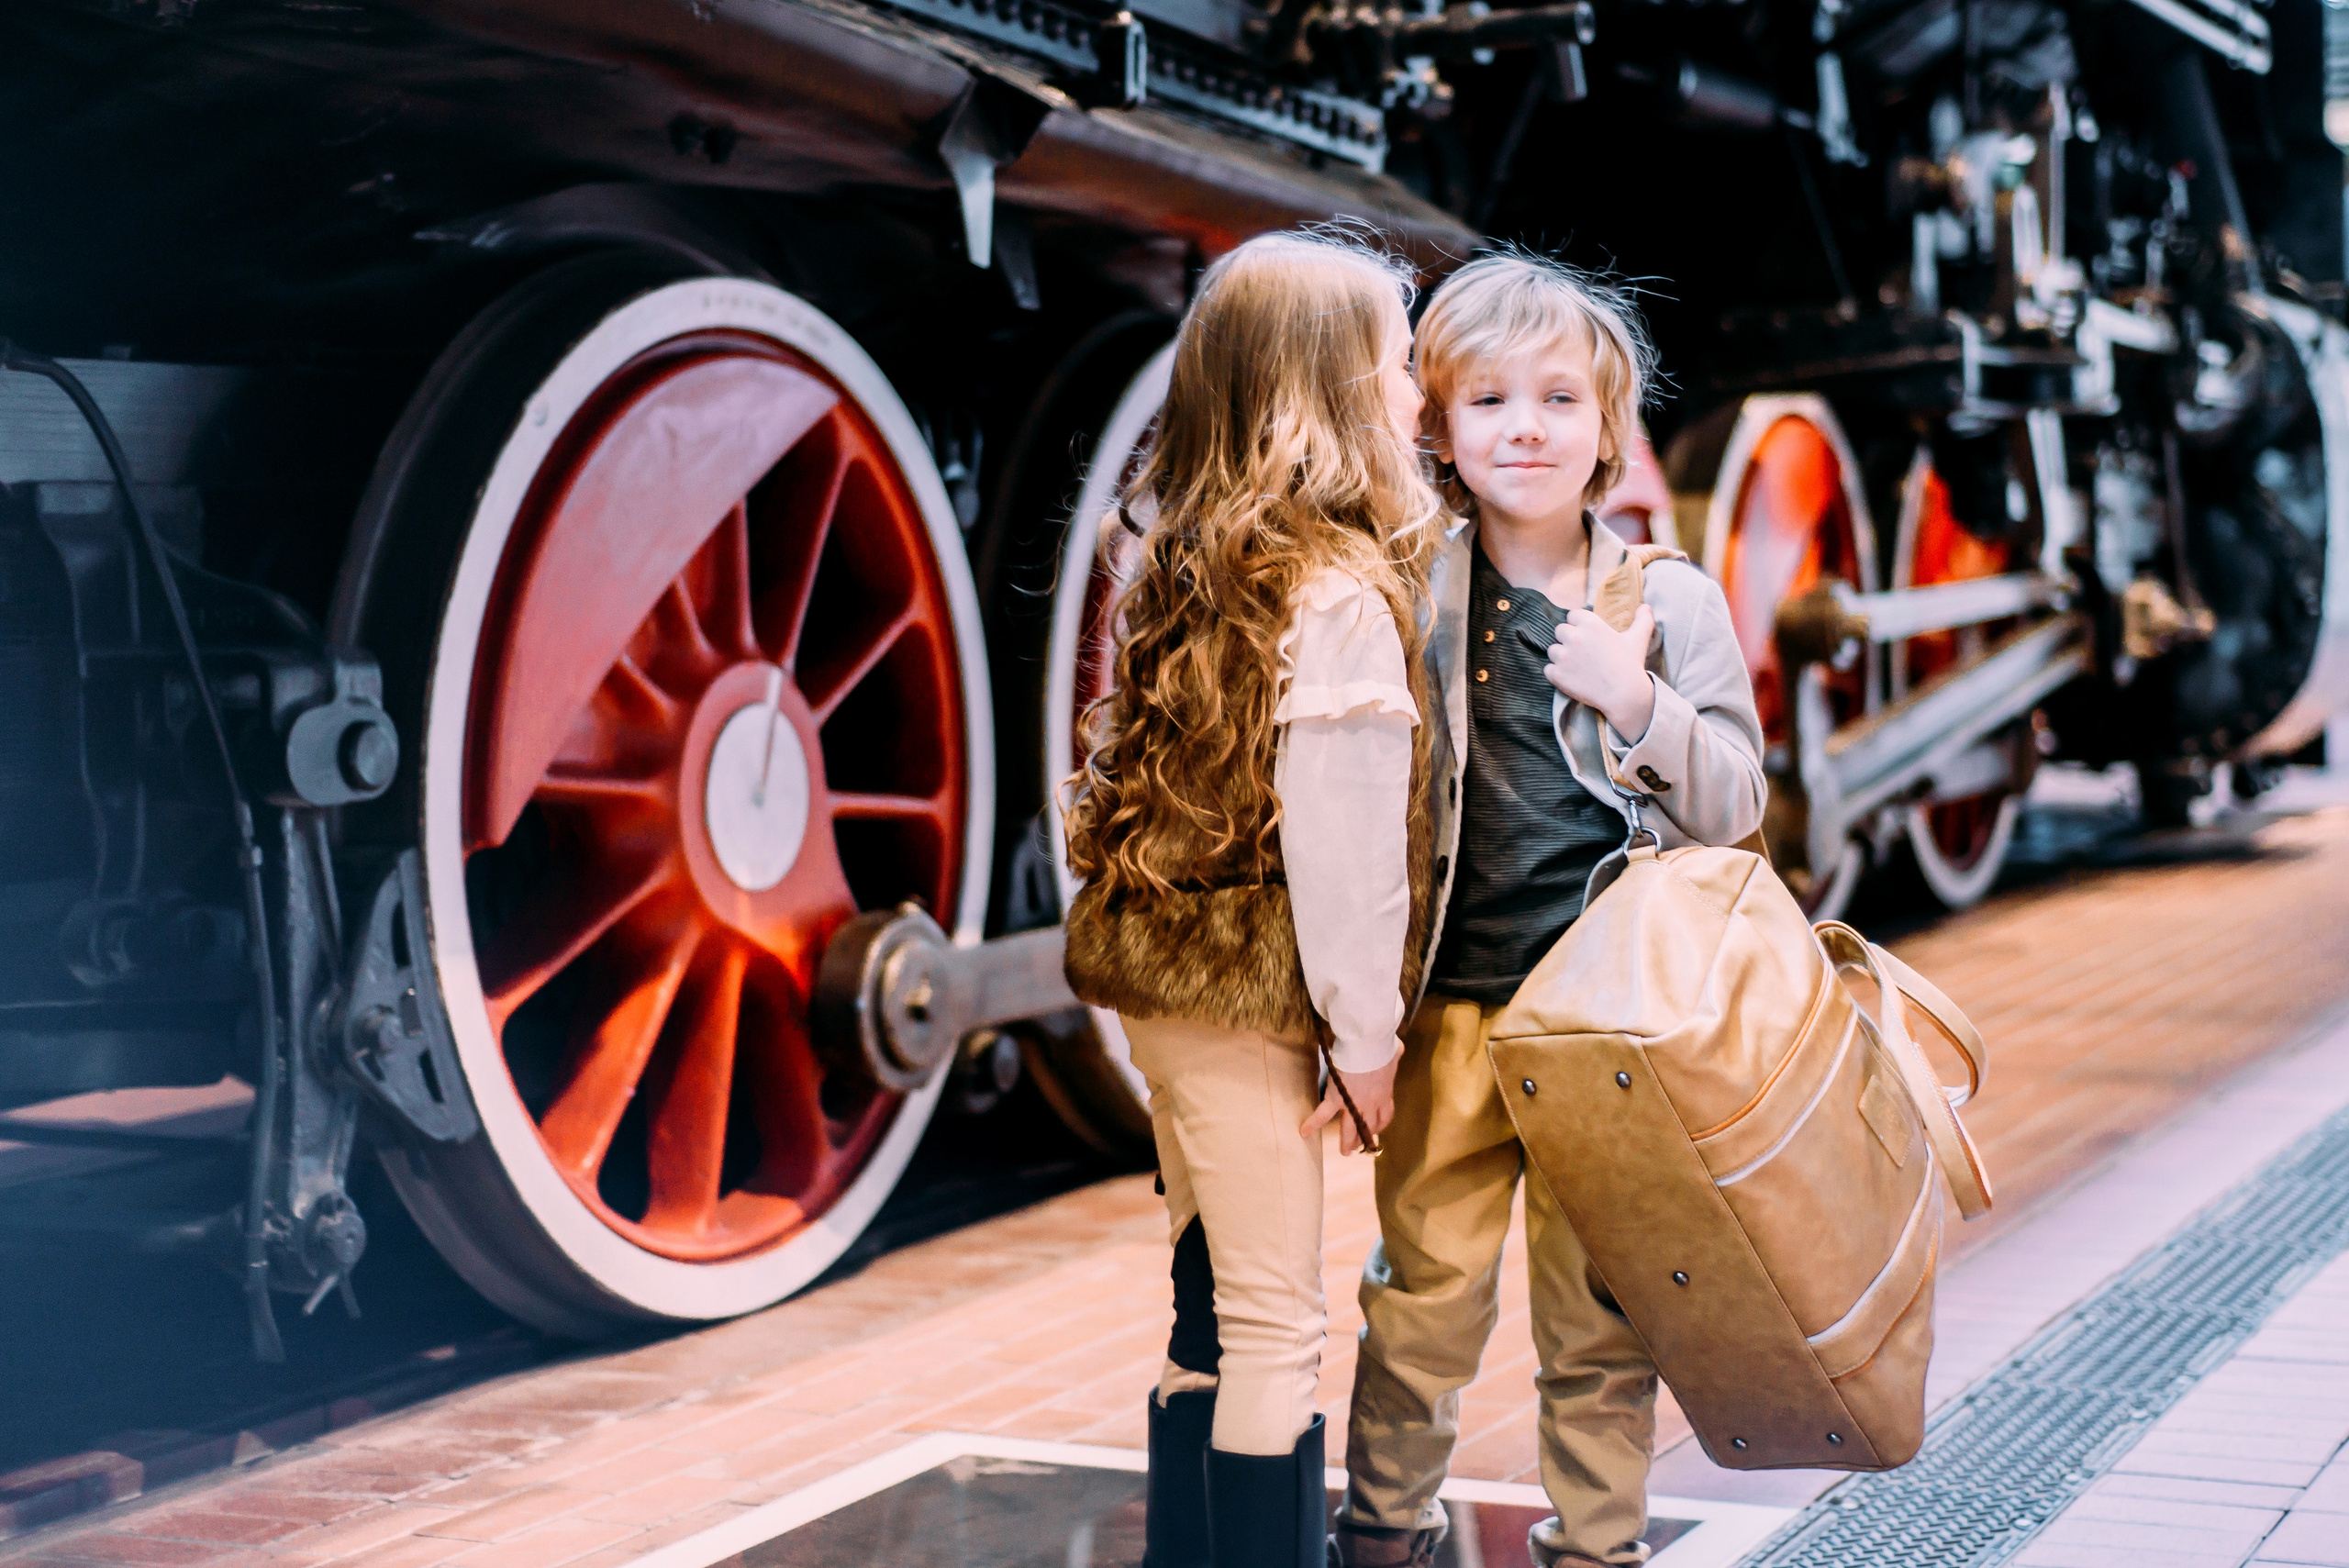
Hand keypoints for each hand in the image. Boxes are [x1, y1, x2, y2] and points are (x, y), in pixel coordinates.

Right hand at [1300, 1051, 1400, 1154]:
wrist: (1368, 1046)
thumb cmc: (1381, 1045)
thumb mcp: (1393, 1052)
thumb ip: (1395, 1055)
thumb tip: (1397, 1049)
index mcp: (1384, 1092)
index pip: (1385, 1115)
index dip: (1380, 1124)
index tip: (1377, 1127)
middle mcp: (1370, 1104)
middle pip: (1369, 1128)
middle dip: (1364, 1139)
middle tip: (1359, 1148)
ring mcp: (1353, 1104)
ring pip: (1350, 1129)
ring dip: (1347, 1143)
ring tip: (1345, 1153)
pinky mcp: (1336, 1099)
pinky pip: (1322, 1115)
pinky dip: (1312, 1124)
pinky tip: (1303, 1133)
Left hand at [1544, 603, 1656, 741]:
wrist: (1624, 695)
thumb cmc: (1631, 665)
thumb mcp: (1639, 638)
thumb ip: (1642, 620)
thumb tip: (1646, 607)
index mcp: (1590, 624)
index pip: (1572, 615)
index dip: (1578, 624)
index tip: (1586, 635)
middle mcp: (1574, 637)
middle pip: (1560, 631)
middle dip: (1568, 639)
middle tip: (1581, 651)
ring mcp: (1564, 656)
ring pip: (1552, 650)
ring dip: (1561, 656)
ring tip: (1575, 665)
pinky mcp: (1557, 675)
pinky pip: (1548, 670)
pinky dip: (1555, 673)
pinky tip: (1569, 677)